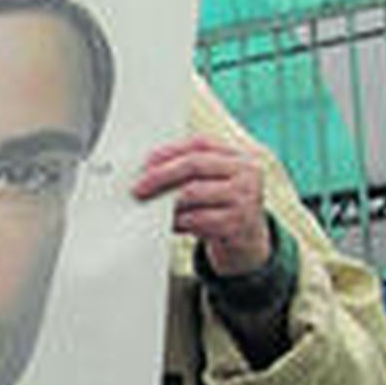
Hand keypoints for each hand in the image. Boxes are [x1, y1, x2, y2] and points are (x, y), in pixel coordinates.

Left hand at [132, 134, 270, 274]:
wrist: (247, 240)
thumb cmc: (220, 206)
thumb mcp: (212, 183)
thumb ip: (188, 171)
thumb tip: (147, 169)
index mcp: (238, 156)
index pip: (200, 144)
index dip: (170, 151)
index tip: (145, 162)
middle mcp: (247, 173)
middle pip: (194, 164)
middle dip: (161, 175)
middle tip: (138, 188)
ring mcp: (245, 198)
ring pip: (192, 192)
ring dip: (167, 201)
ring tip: (154, 208)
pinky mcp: (238, 223)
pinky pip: (196, 219)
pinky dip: (178, 221)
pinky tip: (172, 224)